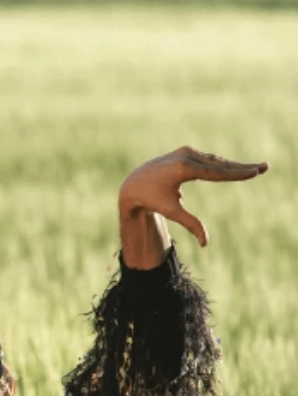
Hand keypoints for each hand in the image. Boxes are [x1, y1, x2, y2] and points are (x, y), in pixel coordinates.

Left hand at [118, 146, 266, 246]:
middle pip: (220, 163)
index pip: (216, 172)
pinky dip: (221, 164)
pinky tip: (234, 168)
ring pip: (215, 160)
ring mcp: (184, 152)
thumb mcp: (171, 212)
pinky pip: (207, 159)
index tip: (255, 172)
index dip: (237, 173)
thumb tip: (206, 243)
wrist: (132, 185)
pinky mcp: (184, 152)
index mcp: (183, 169)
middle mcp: (185, 156)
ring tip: (254, 169)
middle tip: (264, 168)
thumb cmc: (152, 200)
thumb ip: (191, 224)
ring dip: (233, 165)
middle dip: (241, 167)